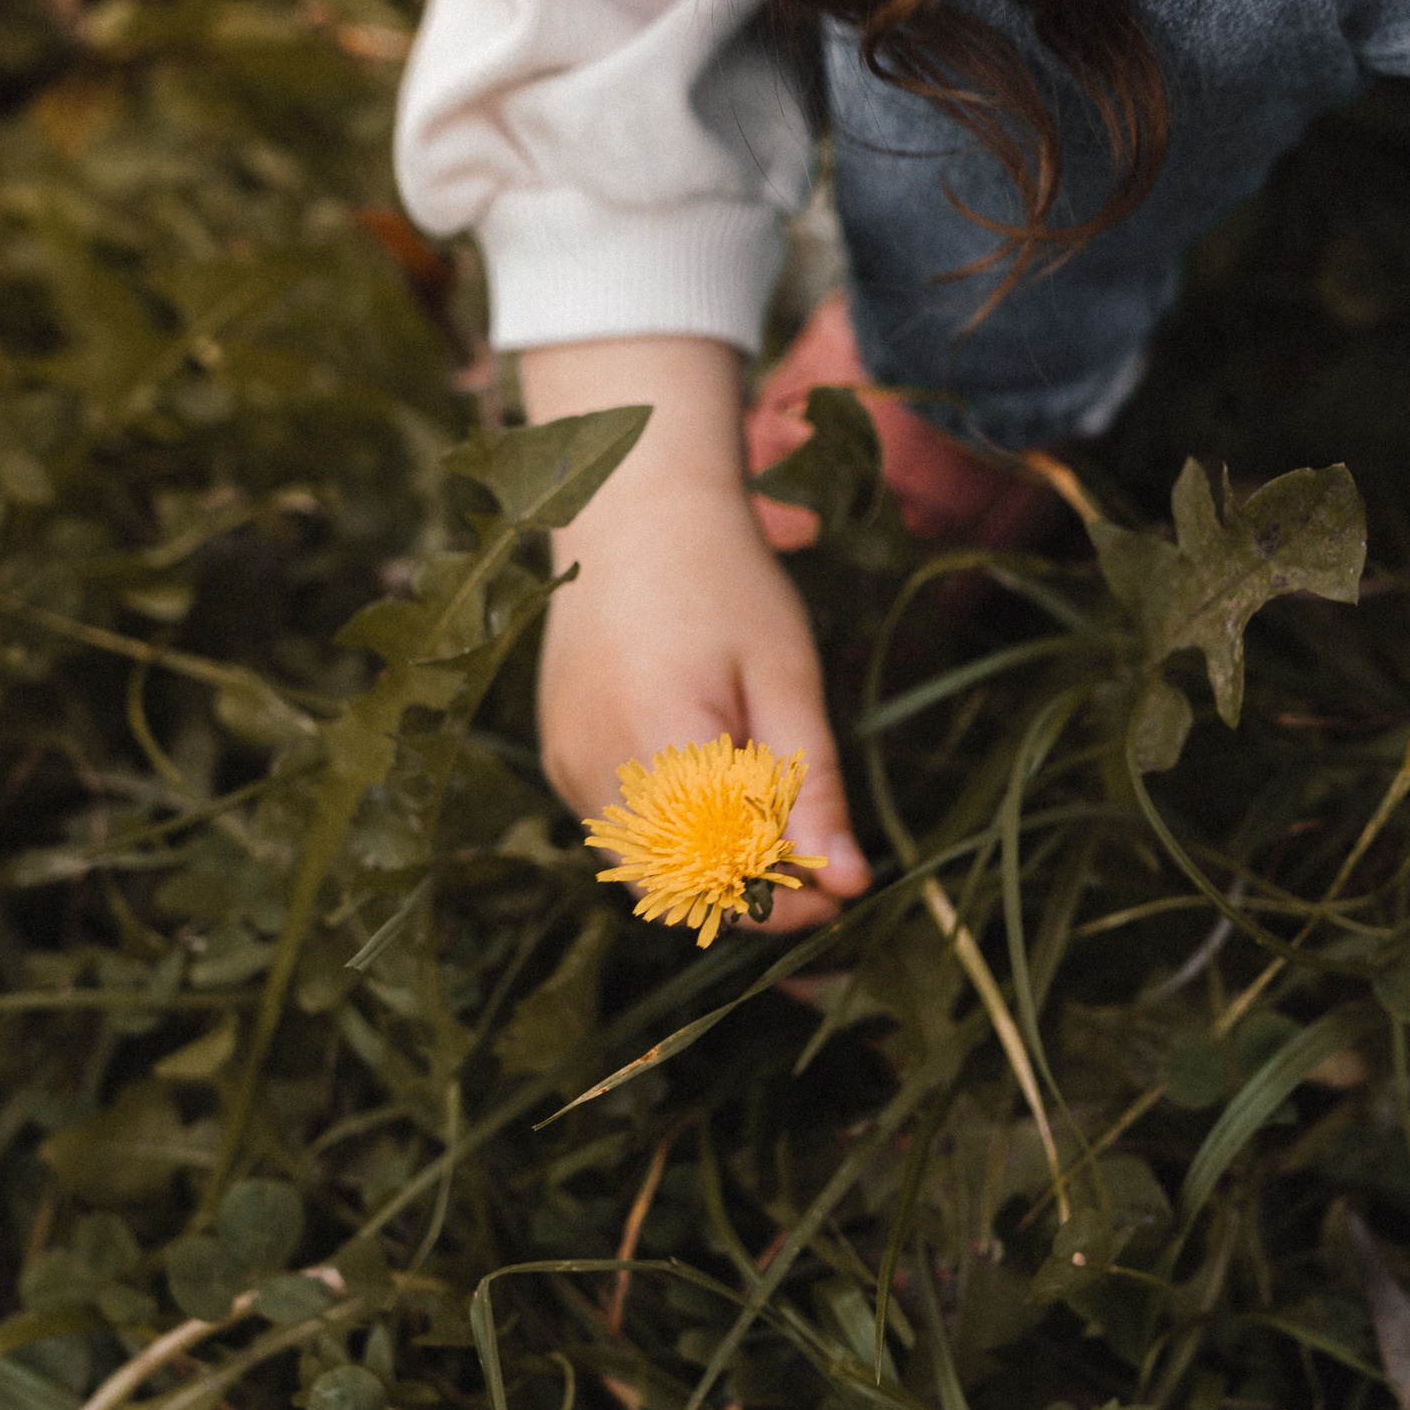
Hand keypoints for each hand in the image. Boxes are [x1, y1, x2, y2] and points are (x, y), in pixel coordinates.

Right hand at [526, 337, 873, 932]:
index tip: (840, 886)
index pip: (724, 879)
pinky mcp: (558, 757)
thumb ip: (813, 789)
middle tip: (816, 853)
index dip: (785, 901)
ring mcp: (567, 767)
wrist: (631, 507)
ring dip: (710, 856)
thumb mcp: (788, 680)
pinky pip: (620, 825)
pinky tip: (705, 766)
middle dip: (752, 885)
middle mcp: (595, 770)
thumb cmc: (722, 580)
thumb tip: (850, 884)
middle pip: (682, 884)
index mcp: (659, 748)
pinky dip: (670, 824)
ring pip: (648, 862)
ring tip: (760, 792)